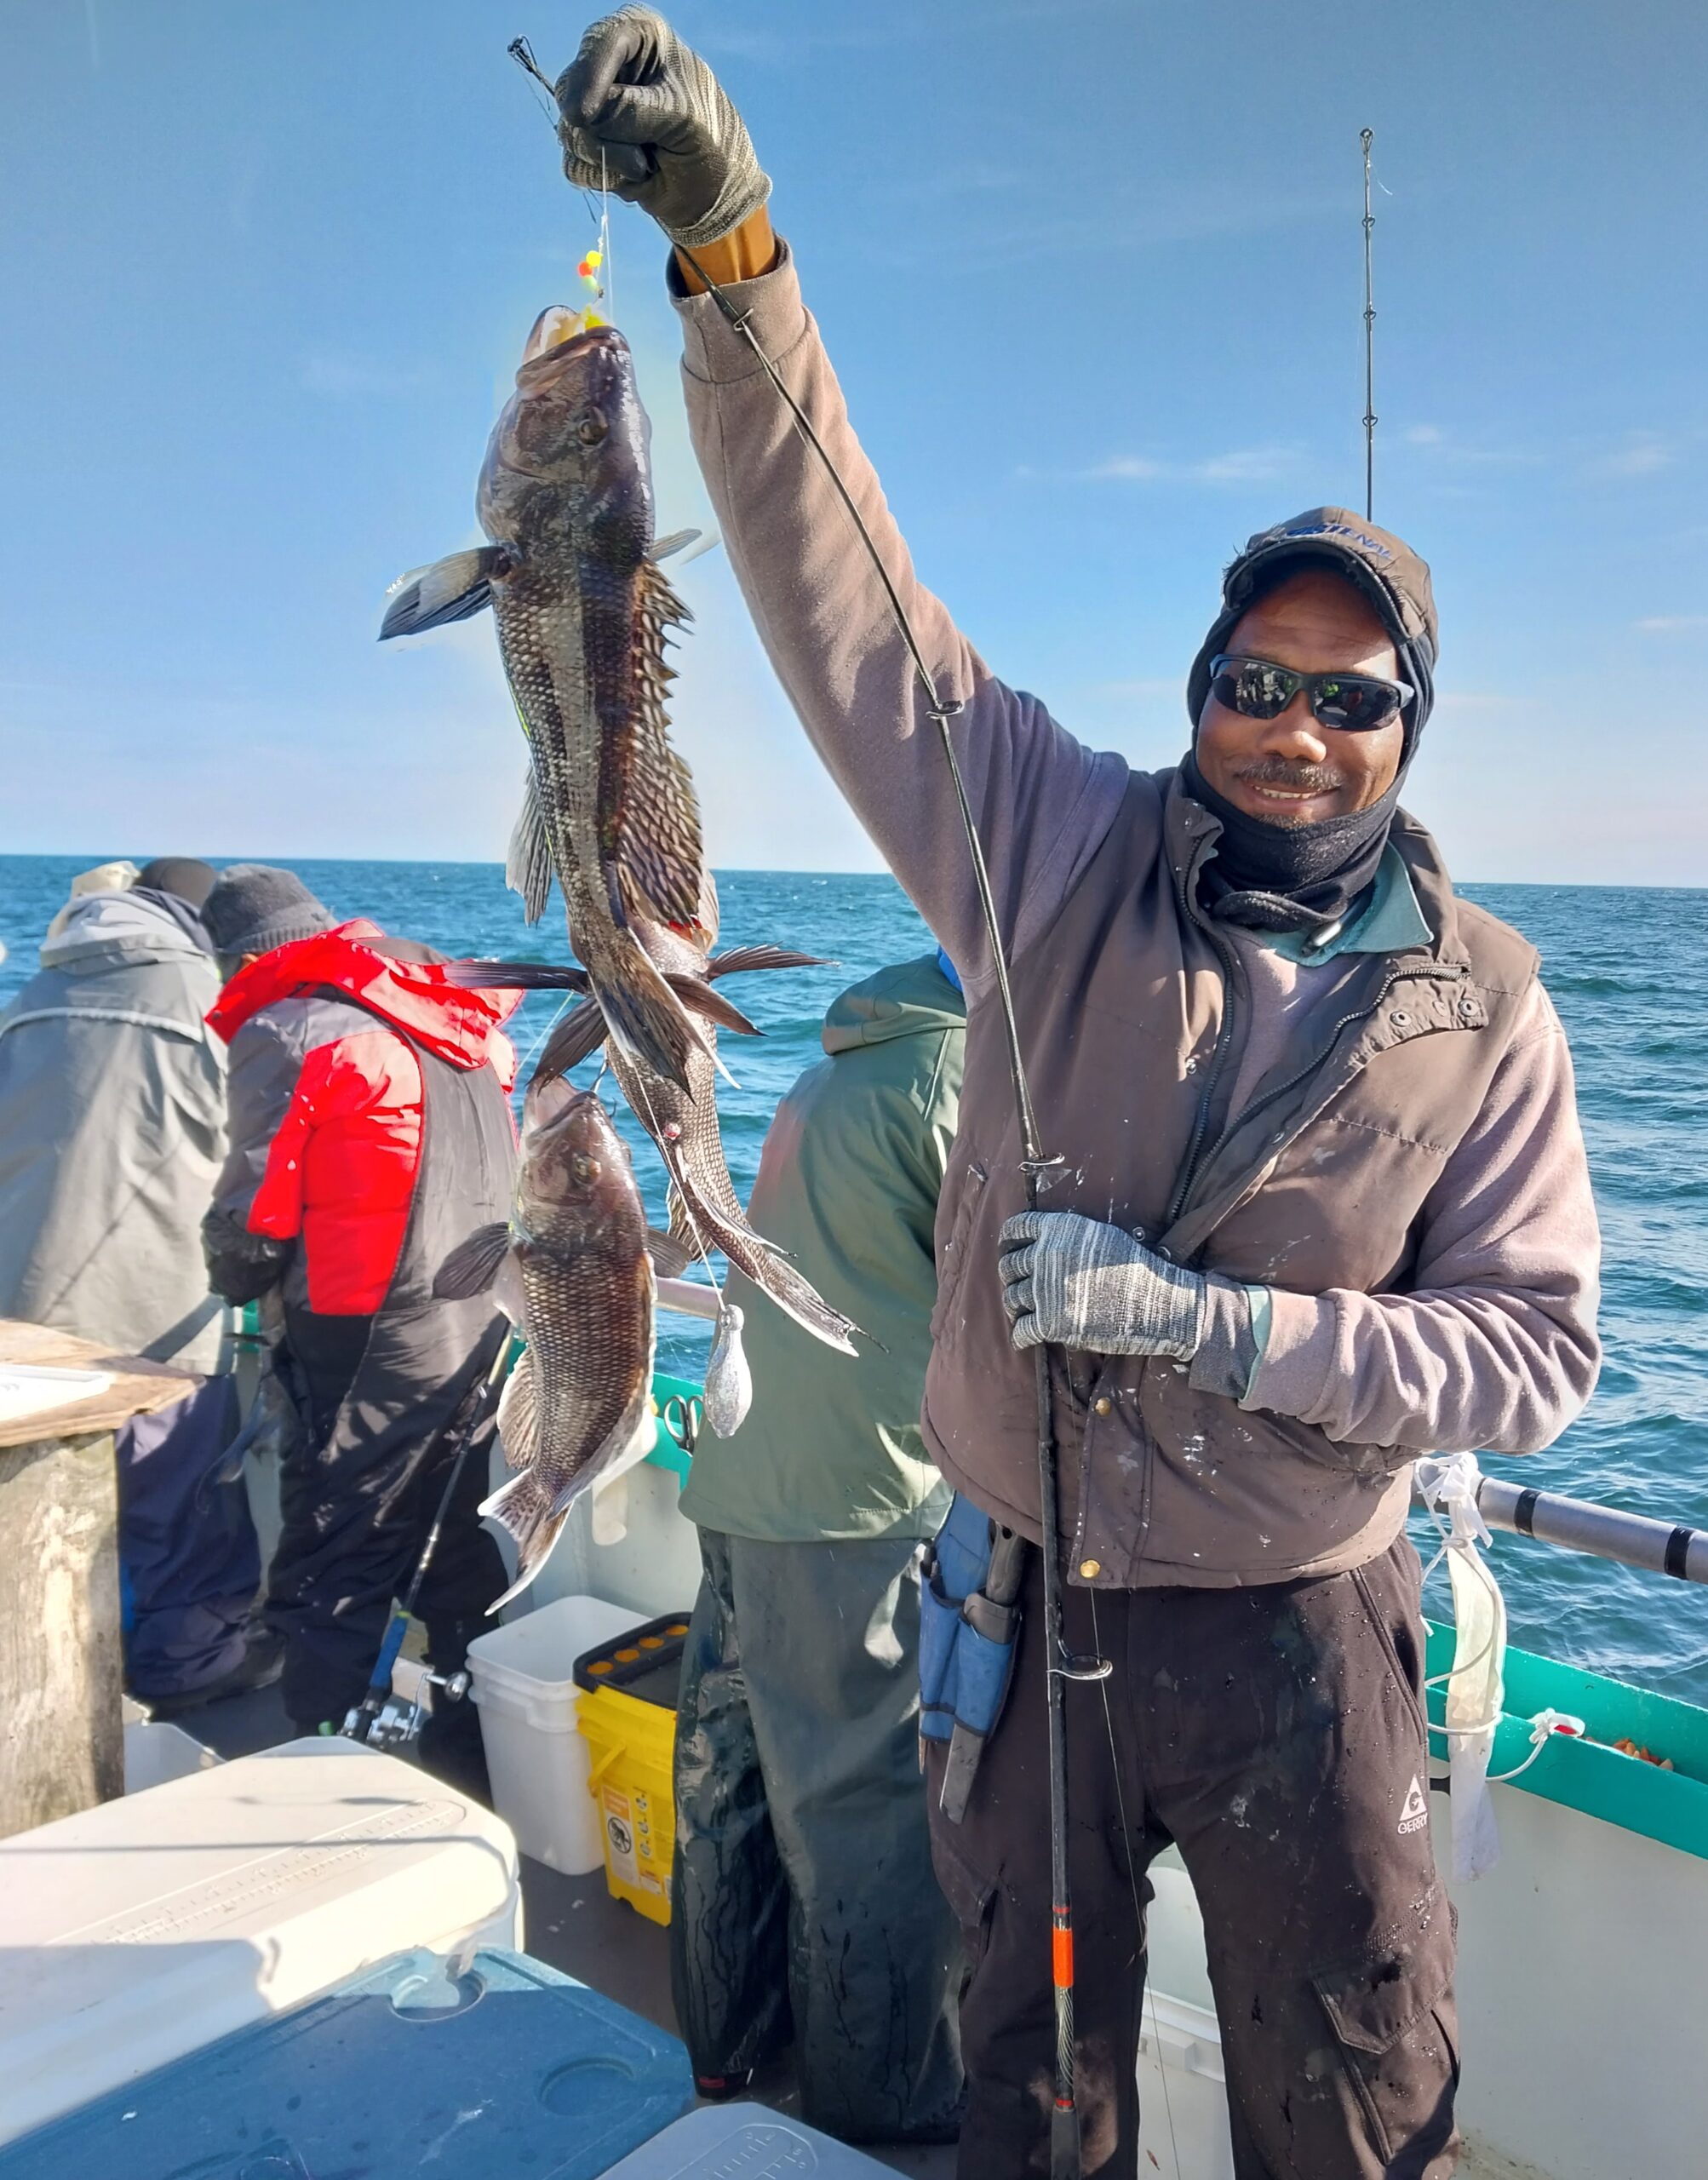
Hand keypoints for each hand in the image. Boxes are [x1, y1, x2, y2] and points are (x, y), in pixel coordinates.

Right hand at [555, 8, 770, 249]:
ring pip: (571, 132)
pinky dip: (605, 178)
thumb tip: (577, 120)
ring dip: (609, 159)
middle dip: (602, 130)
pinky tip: (635, 176)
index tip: (584, 115)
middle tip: (641, 155)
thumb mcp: (681, 117)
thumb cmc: (711, 142)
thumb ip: (631, 111)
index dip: (589, 76)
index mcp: (641, 37)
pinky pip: (575, 164)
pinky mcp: (590, 145)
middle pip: (573, 91)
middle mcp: (612, 65)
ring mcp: (596, 107)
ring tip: (648, 165)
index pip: (601, 42)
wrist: (717, 193)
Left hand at [998, 1210, 1208, 1357]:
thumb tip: (1044, 1241)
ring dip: (1015, 1306)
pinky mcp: (1051, 1324)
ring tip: (1022, 1311)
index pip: (1016, 1229)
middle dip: (1011, 1276)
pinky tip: (1023, 1337)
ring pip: (1012, 1298)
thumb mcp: (1102, 1237)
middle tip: (1017, 1285)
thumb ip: (1069, 1236)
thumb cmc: (1136, 1269)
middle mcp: (1046, 1257)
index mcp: (1059, 1230)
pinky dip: (1019, 1336)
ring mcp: (1046, 1291)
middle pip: (1010, 1266)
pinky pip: (1021, 1331)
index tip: (1010, 1250)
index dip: (1009, 1242)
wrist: (1158, 1304)